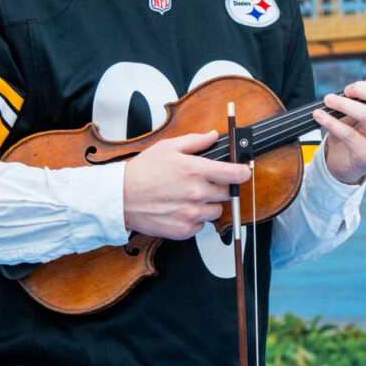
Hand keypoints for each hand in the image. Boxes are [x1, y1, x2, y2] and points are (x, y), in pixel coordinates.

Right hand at [121, 131, 252, 239]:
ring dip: (208, 204)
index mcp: (196, 170)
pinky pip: (202, 225)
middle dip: (220, 187)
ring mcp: (191, 213)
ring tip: (188, 197)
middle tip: (202, 183)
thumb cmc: (142, 171)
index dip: (244, 172)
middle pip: (228, 193)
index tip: (244, 172)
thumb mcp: (168, 148)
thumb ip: (195, 141)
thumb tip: (213, 136)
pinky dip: (195, 218)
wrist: (121, 198)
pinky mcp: (184, 229)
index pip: (235, 174)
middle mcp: (197, 193)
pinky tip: (180, 209)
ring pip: (216, 210)